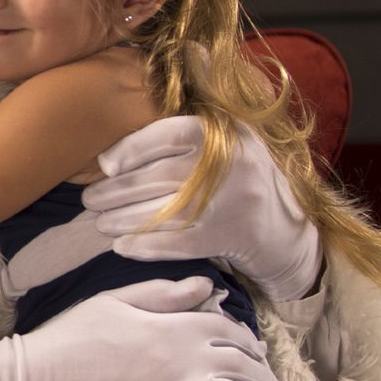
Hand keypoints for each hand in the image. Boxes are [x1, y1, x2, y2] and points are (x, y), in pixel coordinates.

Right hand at [0, 276, 282, 380]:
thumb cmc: (70, 338)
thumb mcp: (114, 301)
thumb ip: (164, 293)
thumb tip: (207, 286)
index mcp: (174, 325)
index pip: (228, 330)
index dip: (247, 342)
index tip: (253, 353)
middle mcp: (188, 358)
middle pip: (243, 365)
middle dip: (261, 376)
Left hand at [84, 115, 323, 303]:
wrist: (289, 230)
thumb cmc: (242, 179)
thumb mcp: (228, 142)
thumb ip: (182, 134)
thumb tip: (113, 150)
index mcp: (226, 134)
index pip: (169, 134)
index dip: (131, 149)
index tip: (105, 165)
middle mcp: (231, 165)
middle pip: (158, 176)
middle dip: (116, 191)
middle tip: (90, 200)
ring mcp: (231, 203)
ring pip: (163, 211)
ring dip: (123, 219)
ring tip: (100, 222)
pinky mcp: (228, 237)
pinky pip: (176, 244)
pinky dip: (145, 246)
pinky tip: (121, 246)